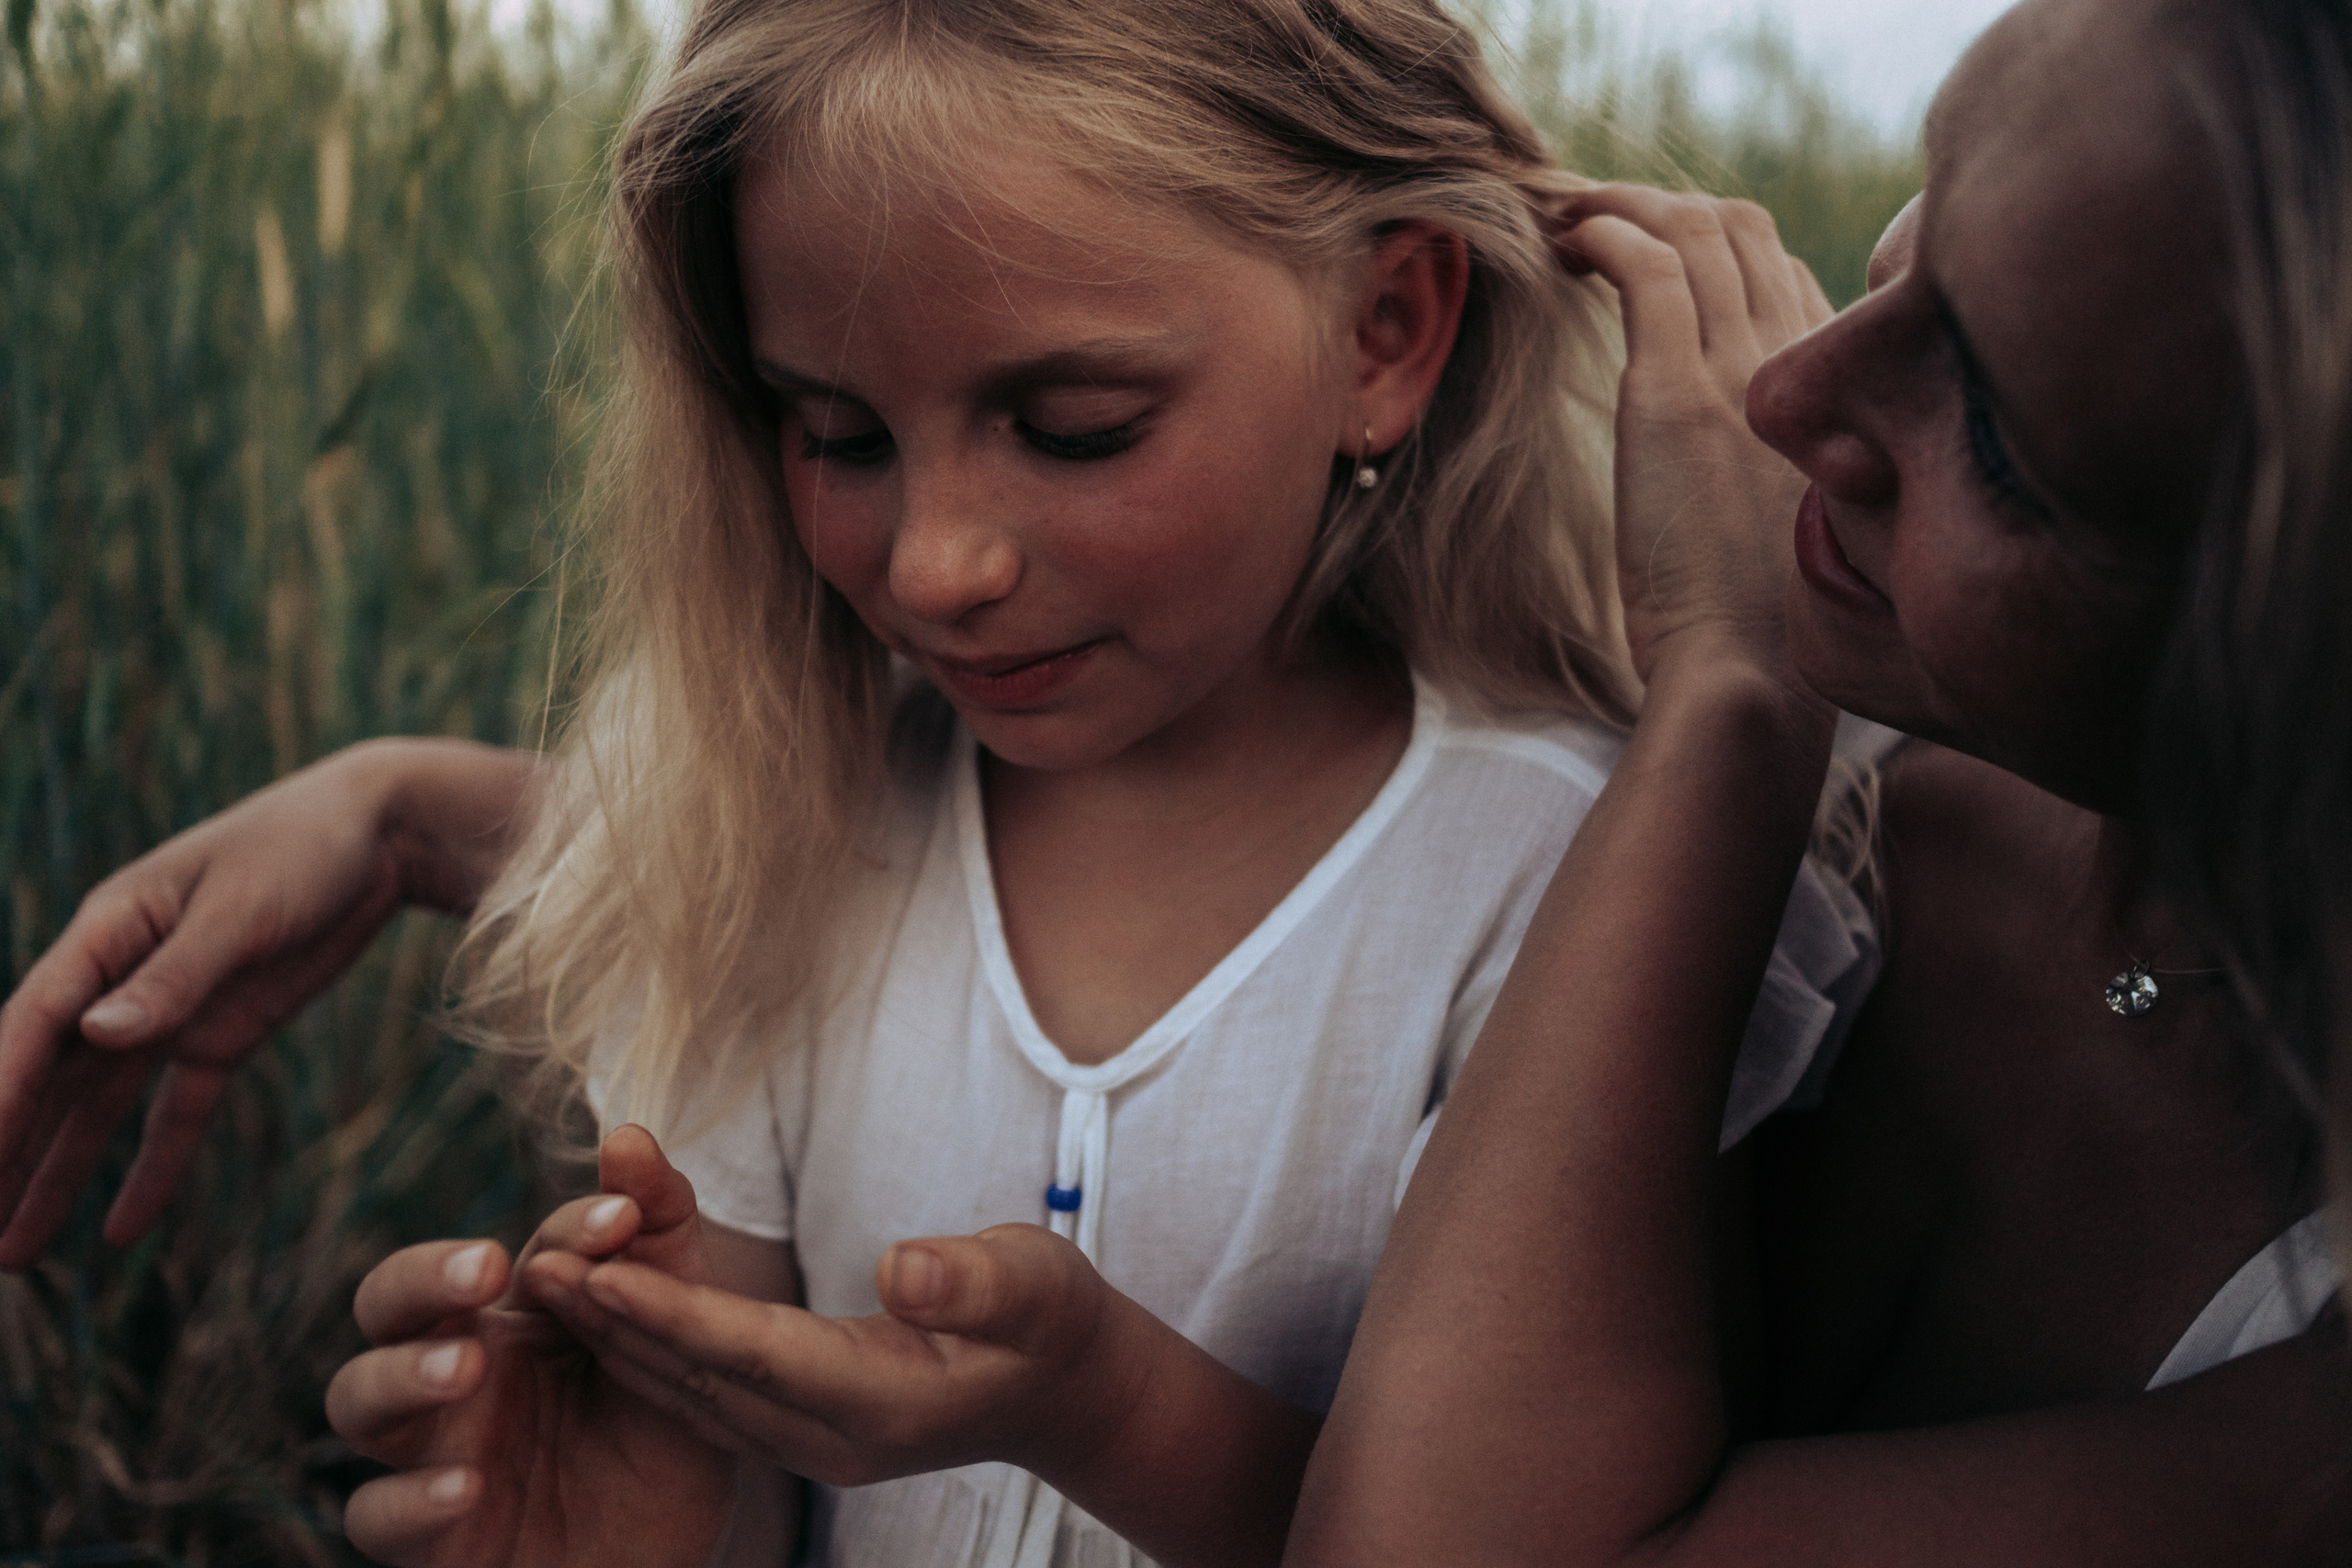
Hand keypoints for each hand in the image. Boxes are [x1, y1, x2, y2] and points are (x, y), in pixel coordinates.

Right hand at [0, 737, 530, 1264]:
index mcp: (109, 932)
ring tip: (12, 1253)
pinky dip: (150, 1168)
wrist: (380, 832)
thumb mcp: (242, 909)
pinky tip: (120, 1230)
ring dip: (54, 1173)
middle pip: (46, 1075)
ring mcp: (170, 1011)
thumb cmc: (302, 847)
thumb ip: (176, 975)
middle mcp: (122, 977)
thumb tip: (97, 1034)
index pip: (34, 1022)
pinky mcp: (221, 1033)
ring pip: (95, 1106)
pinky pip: (174, 1113)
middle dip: (4, 1147)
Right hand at [326, 1126, 732, 1567]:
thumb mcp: (682, 1335)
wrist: (665, 1555)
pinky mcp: (423, 1533)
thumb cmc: (661, 1435)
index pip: (527, 1246)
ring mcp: (429, 1447)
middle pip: (390, 1299)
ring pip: (355, 1396)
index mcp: (520, 1309)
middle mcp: (457, 1365)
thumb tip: (627, 1133)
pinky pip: (376, 1514)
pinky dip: (413, 1498)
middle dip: (426, 1276)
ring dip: (400, 1376)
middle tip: (487, 1267)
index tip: (621, 1222)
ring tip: (463, 1370)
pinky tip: (468, 1486)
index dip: (572, 1227)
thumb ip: (662, 1236)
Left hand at [523, 1215, 1134, 1489]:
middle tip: (533, 1267)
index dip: (671, 1313)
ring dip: (617, 1340)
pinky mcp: (805, 1428)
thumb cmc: (1049, 1319)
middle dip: (614, 1325)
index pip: (752, 1353)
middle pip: (702, 1378)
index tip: (595, 1269)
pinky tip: (605, 1315)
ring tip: (547, 1282)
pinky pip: (707, 1394)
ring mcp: (814, 1442)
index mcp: (880, 1404)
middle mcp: (831, 1436)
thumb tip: (903, 1268)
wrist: (1066, 1389)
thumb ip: (967, 1281)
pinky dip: (652, 1353)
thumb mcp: (1030, 1284)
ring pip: (693, 1392)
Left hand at [1555, 185, 1834, 686]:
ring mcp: (1746, 369)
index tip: (1650, 257)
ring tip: (1564, 219)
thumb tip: (1731, 465)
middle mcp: (1805, 363)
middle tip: (1591, 219)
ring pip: (1695, 229)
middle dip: (1661, 205)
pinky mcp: (1681, 392)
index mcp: (1838, 394)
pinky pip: (1650, 266)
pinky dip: (1605, 232)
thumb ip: (1775, 472)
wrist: (1754, 675)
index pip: (1783, 271)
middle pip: (1743, 228)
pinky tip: (1567, 244)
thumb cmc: (1764, 630)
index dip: (1711, 247)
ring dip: (1621, 205)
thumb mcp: (1790, 532)